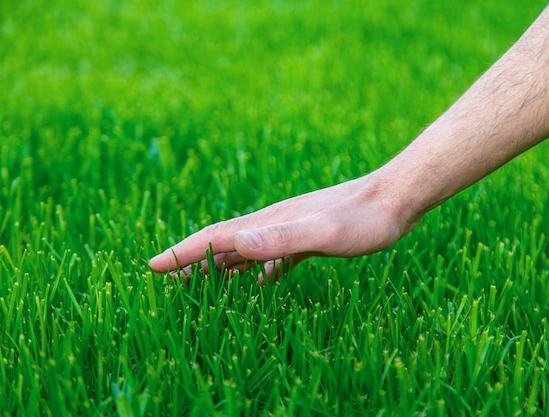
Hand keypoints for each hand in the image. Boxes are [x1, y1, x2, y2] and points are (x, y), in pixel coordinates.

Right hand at [148, 174, 419, 282]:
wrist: (394, 199)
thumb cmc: (362, 220)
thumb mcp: (322, 233)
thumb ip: (281, 239)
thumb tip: (236, 245)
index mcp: (269, 223)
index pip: (216, 238)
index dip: (184, 253)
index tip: (154, 266)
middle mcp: (275, 223)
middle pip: (224, 243)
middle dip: (195, 260)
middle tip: (168, 277)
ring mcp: (292, 229)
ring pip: (247, 249)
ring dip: (222, 264)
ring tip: (204, 280)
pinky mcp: (310, 237)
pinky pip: (275, 256)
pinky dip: (260, 270)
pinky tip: (263, 282)